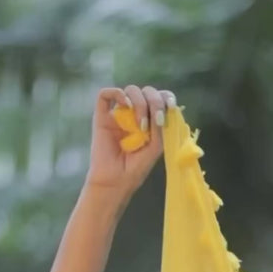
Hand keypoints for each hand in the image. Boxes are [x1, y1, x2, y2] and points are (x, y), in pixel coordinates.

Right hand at [85, 84, 175, 203]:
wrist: (115, 181)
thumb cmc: (136, 167)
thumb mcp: (156, 146)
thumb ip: (160, 125)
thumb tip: (161, 106)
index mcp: (150, 119)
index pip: (160, 97)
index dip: (166, 97)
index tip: (171, 106)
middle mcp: (135, 113)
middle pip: (147, 90)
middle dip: (154, 100)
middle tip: (154, 121)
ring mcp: (118, 113)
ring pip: (130, 90)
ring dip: (140, 102)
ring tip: (140, 124)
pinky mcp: (101, 116)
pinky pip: (105, 94)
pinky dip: (117, 93)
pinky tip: (125, 105)